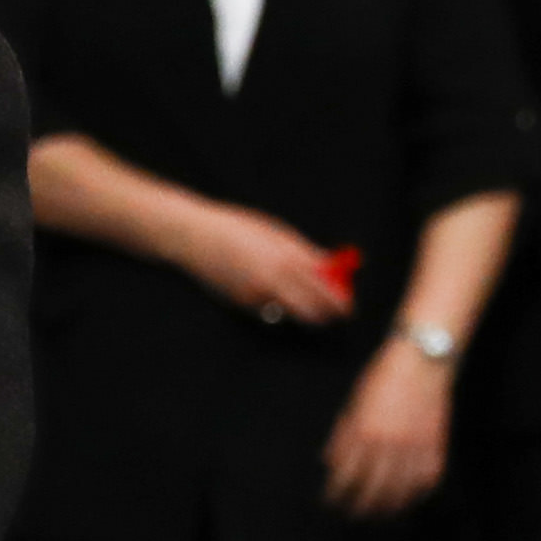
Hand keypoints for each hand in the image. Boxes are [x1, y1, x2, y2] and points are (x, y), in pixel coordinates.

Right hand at [182, 200, 353, 326]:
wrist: (193, 237)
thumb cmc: (237, 227)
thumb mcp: (277, 233)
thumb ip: (306, 252)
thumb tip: (331, 265)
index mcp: (285, 259)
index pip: (323, 289)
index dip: (339, 301)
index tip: (347, 306)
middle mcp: (272, 282)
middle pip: (310, 312)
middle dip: (324, 313)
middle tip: (331, 309)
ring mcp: (255, 296)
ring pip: (289, 313)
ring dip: (300, 309)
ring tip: (298, 292)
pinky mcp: (241, 305)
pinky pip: (269, 309)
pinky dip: (277, 304)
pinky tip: (268, 287)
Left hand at [322, 335, 456, 516]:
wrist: (423, 361)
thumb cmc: (383, 378)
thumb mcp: (353, 404)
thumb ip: (342, 436)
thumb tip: (329, 463)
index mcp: (363, 434)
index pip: (345, 476)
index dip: (335, 493)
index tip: (329, 501)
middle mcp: (389, 446)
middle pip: (372, 491)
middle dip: (359, 507)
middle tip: (352, 514)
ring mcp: (415, 449)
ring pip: (400, 492)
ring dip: (387, 508)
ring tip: (378, 515)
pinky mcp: (436, 447)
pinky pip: (426, 481)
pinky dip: (417, 494)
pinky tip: (409, 499)